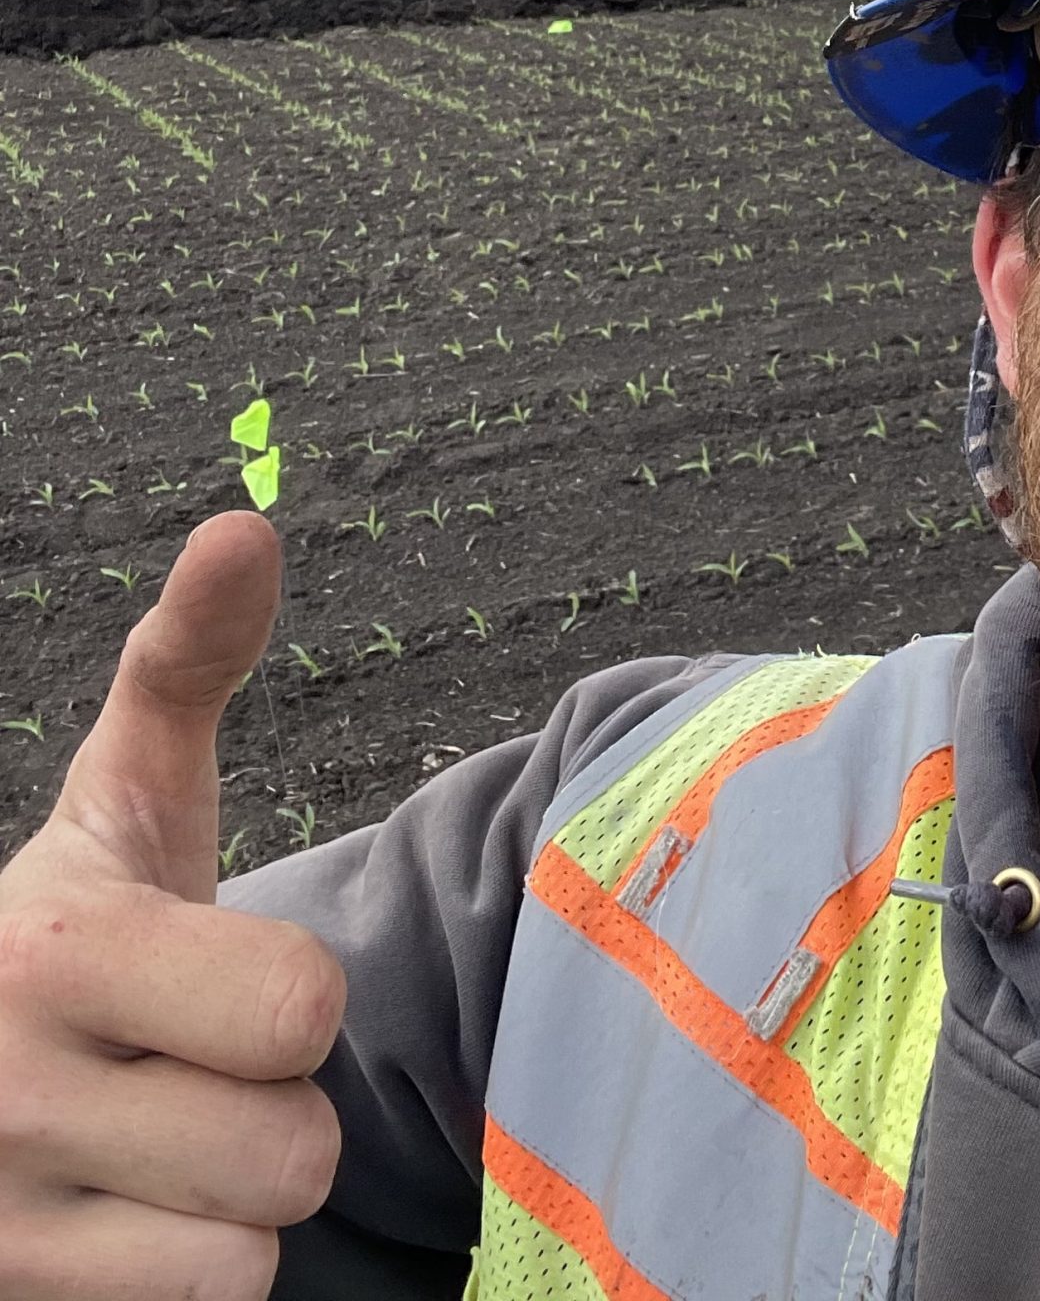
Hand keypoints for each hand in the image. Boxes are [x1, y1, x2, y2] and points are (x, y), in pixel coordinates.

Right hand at [0, 513, 345, 1298]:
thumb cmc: (87, 928)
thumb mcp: (129, 795)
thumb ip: (189, 663)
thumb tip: (244, 525)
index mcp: (53, 950)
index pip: (299, 1012)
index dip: (294, 1000)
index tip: (221, 977)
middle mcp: (3, 1095)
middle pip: (292, 1149)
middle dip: (279, 1109)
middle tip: (202, 1067)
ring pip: (247, 1250)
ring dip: (235, 1203)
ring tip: (163, 1141)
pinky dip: (189, 1277)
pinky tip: (130, 1219)